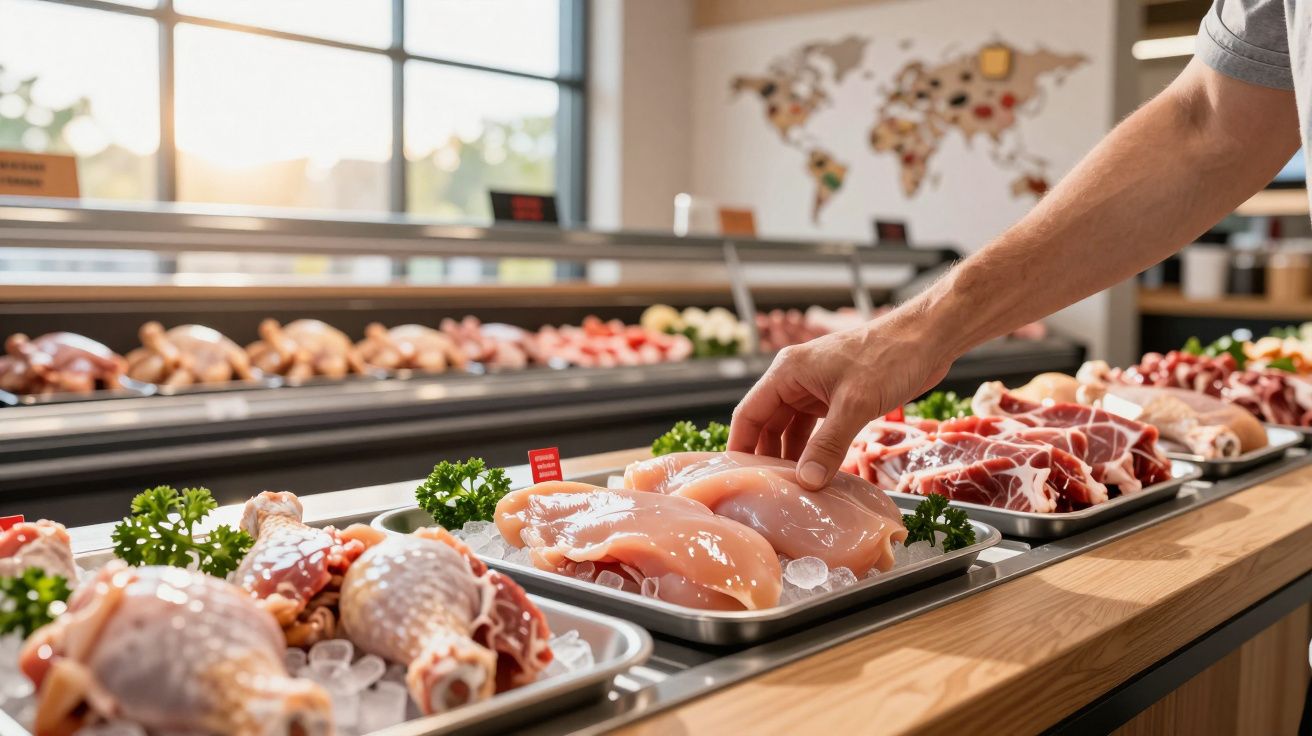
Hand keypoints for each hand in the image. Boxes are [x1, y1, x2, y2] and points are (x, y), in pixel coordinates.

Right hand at [729, 315, 951, 489]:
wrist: (928, 339)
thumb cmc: (888, 358)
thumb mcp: (854, 404)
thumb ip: (828, 445)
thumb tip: (807, 482)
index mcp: (787, 372)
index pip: (749, 413)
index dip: (740, 446)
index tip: (737, 479)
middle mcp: (796, 380)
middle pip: (768, 423)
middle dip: (766, 456)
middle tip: (766, 493)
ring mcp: (816, 389)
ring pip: (792, 428)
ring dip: (792, 456)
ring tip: (790, 489)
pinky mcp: (837, 398)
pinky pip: (816, 429)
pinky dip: (815, 450)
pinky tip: (817, 473)